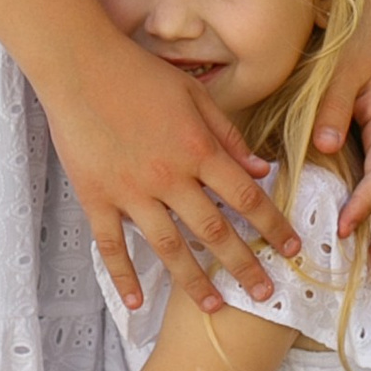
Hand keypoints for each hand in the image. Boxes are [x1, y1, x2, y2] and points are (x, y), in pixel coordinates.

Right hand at [45, 27, 303, 316]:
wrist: (78, 64)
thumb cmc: (139, 73)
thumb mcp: (194, 94)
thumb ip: (229, 135)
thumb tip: (262, 170)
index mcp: (198, 149)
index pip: (245, 197)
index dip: (273, 225)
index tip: (292, 249)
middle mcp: (169, 177)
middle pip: (214, 230)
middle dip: (244, 265)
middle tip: (264, 294)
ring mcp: (130, 191)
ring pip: (169, 247)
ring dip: (194, 281)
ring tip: (214, 306)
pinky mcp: (96, 197)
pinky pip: (111, 245)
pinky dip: (124, 276)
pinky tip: (136, 301)